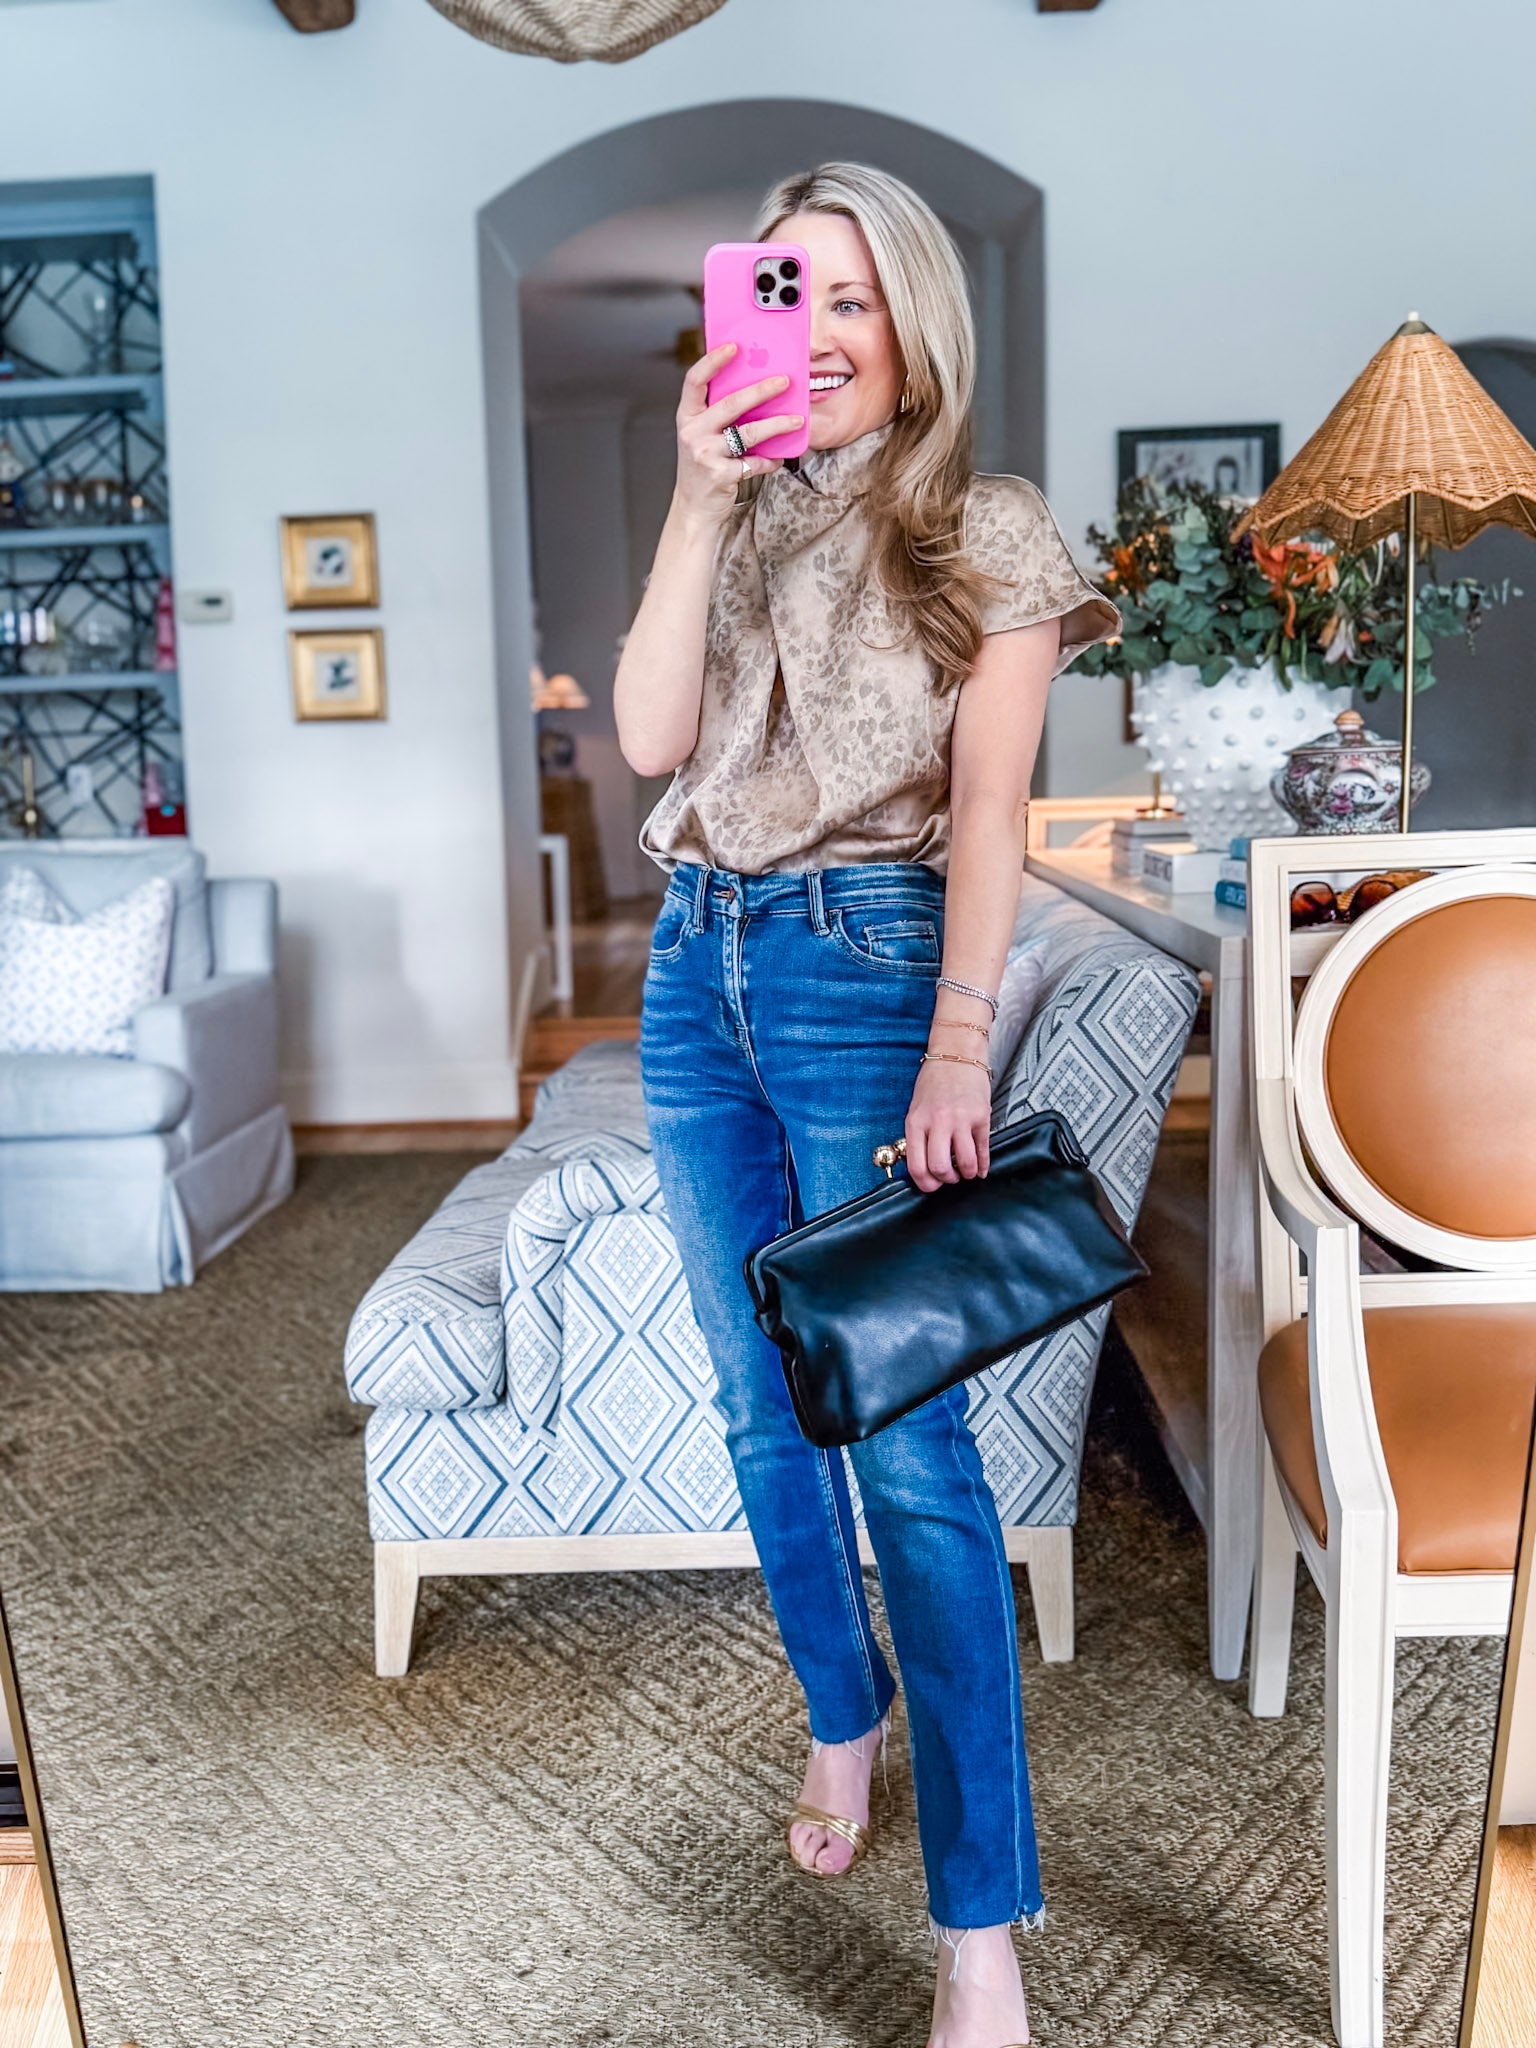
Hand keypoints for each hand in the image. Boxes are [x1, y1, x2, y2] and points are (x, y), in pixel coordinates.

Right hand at [673, 343, 802, 526]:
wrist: (693, 509)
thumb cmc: (702, 467)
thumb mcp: (702, 436)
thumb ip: (718, 415)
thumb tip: (756, 389)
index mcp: (687, 417)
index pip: (695, 380)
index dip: (713, 361)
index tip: (734, 346)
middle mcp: (692, 432)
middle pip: (731, 403)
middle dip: (761, 390)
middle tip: (785, 381)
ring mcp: (706, 454)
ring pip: (748, 433)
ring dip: (777, 425)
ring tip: (797, 419)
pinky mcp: (721, 475)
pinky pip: (754, 463)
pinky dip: (770, 460)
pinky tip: (780, 458)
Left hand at [904, 1056, 991, 1192]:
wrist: (957, 1055)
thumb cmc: (934, 1082)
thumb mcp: (916, 1109)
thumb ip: (918, 1136)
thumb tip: (923, 1167)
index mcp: (916, 1122)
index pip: (917, 1166)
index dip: (925, 1183)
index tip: (931, 1185)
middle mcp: (938, 1122)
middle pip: (940, 1168)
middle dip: (946, 1180)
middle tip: (949, 1178)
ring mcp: (961, 1120)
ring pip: (966, 1163)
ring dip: (966, 1174)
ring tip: (965, 1171)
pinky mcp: (981, 1117)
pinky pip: (983, 1150)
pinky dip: (983, 1165)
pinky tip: (980, 1169)